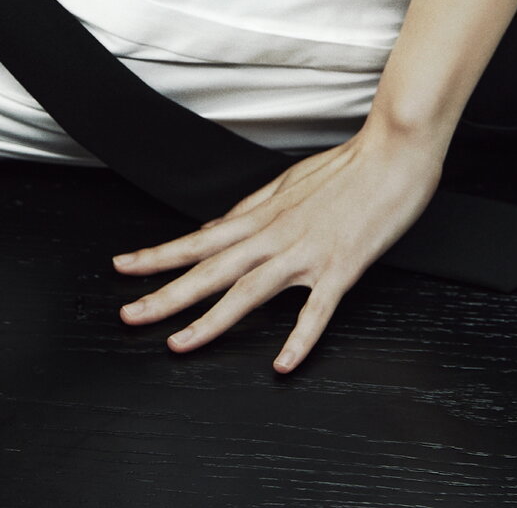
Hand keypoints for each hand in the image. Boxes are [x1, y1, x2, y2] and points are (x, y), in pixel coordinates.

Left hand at [111, 124, 445, 373]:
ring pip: (248, 291)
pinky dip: (299, 339)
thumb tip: (218, 227)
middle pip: (210, 270)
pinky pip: (316, 310)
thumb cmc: (348, 167)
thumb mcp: (289, 182)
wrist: (393, 152)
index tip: (123, 267)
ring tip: (179, 344)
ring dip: (210, 320)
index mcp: (262, 216)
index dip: (158, 256)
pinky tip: (282, 365)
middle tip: (129, 315)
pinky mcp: (342, 268)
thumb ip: (252, 208)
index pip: (198, 239)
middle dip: (166, 295)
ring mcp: (306, 253)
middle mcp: (275, 235)